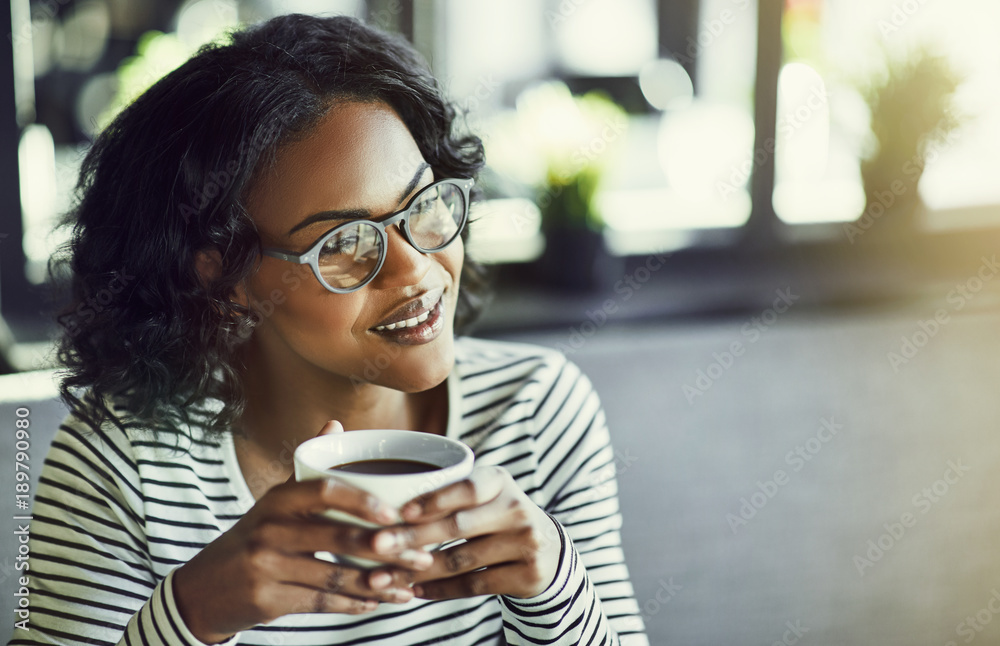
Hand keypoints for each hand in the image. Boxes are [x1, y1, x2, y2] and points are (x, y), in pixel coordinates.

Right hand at [172, 421, 433, 642]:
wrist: (205, 588)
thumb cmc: (255, 537)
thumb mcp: (275, 501)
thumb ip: (309, 468)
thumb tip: (336, 424)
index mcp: (277, 499)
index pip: (324, 491)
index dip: (362, 502)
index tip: (396, 513)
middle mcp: (269, 529)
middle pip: (338, 538)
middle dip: (386, 550)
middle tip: (421, 555)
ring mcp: (266, 566)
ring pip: (335, 576)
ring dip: (378, 583)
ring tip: (409, 585)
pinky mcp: (267, 600)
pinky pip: (321, 602)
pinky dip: (353, 604)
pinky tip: (377, 602)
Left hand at [369, 466, 561, 600]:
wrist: (548, 549)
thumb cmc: (495, 515)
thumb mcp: (483, 494)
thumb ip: (447, 492)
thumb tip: (385, 501)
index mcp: (499, 481)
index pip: (466, 488)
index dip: (433, 500)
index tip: (400, 511)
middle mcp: (516, 509)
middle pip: (457, 526)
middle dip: (413, 538)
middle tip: (377, 545)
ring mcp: (525, 543)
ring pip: (461, 560)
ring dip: (418, 570)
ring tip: (385, 575)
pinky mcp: (526, 575)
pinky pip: (474, 585)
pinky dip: (441, 589)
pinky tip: (416, 590)